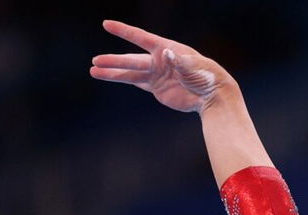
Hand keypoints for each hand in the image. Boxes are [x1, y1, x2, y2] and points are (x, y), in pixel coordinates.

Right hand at [90, 20, 232, 112]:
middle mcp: (159, 60)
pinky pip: (137, 82)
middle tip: (95, 61)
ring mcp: (157, 74)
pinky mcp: (158, 88)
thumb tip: (166, 53)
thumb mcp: (194, 67)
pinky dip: (123, 79)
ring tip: (93, 71)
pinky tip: (108, 76)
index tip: (106, 24)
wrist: (213, 96)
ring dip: (112, 73)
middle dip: (113, 61)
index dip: (124, 31)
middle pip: (131, 59)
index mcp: (167, 49)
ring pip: (130, 72)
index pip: (141, 37)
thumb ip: (179, 60)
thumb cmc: (207, 76)